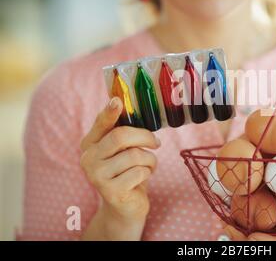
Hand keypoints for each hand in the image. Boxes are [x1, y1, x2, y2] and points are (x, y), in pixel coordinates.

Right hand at [80, 97, 159, 221]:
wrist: (125, 206)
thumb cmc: (127, 171)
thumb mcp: (123, 150)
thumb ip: (122, 131)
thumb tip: (126, 104)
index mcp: (90, 143)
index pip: (101, 123)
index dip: (110, 112)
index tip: (118, 100)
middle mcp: (88, 158)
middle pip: (120, 136)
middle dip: (145, 136)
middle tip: (156, 142)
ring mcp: (97, 176)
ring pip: (134, 155)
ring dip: (150, 159)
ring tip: (148, 165)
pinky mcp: (111, 191)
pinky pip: (139, 172)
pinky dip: (148, 172)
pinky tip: (143, 177)